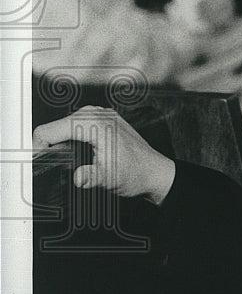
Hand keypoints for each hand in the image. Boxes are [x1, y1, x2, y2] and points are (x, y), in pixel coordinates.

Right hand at [32, 106, 175, 205]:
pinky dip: (69, 139)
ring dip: (58, 143)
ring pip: (63, 126)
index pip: (49, 130)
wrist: (153, 172)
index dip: (37, 148)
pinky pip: (75, 126)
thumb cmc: (134, 173)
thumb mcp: (108, 178)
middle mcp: (96, 114)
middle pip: (54, 127)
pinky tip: (76, 154)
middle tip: (50, 167)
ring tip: (65, 162)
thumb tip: (79, 177)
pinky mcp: (102, 120)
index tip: (36, 165)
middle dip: (47, 146)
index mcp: (94, 124)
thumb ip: (90, 176)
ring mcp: (100, 115)